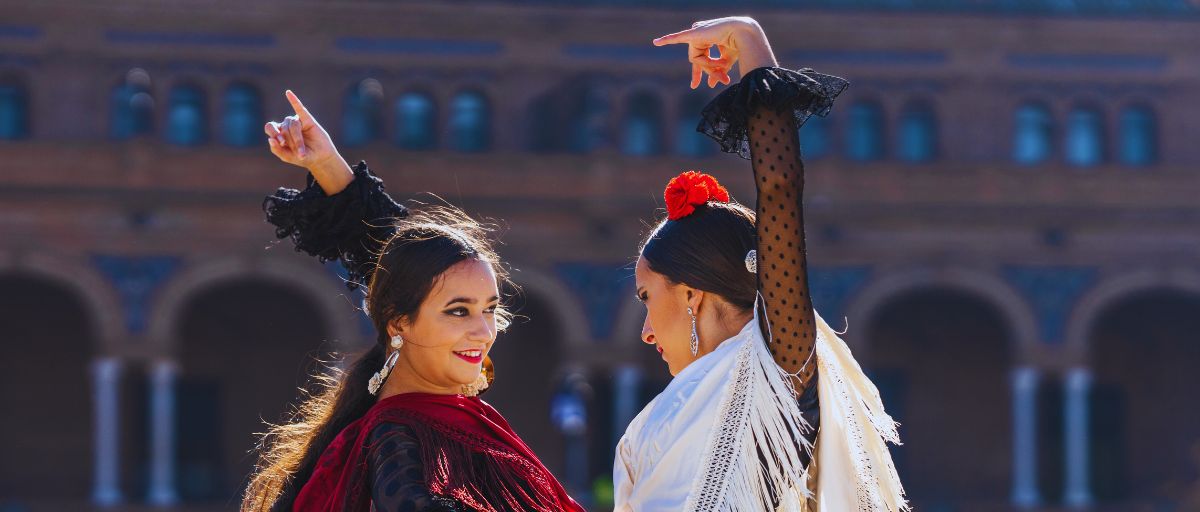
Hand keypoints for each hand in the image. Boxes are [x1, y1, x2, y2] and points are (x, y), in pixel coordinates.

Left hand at [265, 90, 352, 193]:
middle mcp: (286, 125)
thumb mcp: (288, 157)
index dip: (274, 133)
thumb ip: (277, 150)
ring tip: (302, 152)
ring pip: (293, 125)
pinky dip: (294, 101)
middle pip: (283, 128)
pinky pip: (299, 108)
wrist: (320, 158)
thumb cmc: (303, 157)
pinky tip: (288, 93)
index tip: (282, 143)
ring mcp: (297, 121)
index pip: (270, 127)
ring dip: (298, 140)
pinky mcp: (307, 119)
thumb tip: (270, 139)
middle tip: (296, 151)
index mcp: (279, 133)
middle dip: (289, 141)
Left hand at [652, 16, 777, 88]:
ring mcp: (696, 34)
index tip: (694, 85)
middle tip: (722, 78)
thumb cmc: (738, 45)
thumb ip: (718, 71)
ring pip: (697, 58)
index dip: (698, 73)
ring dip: (710, 64)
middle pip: (698, 60)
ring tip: (723, 63)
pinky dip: (667, 40)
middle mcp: (700, 36)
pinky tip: (656, 43)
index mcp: (708, 39)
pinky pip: (677, 38)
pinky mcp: (694, 34)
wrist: (743, 34)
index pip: (699, 59)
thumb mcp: (726, 61)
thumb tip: (711, 84)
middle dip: (710, 70)